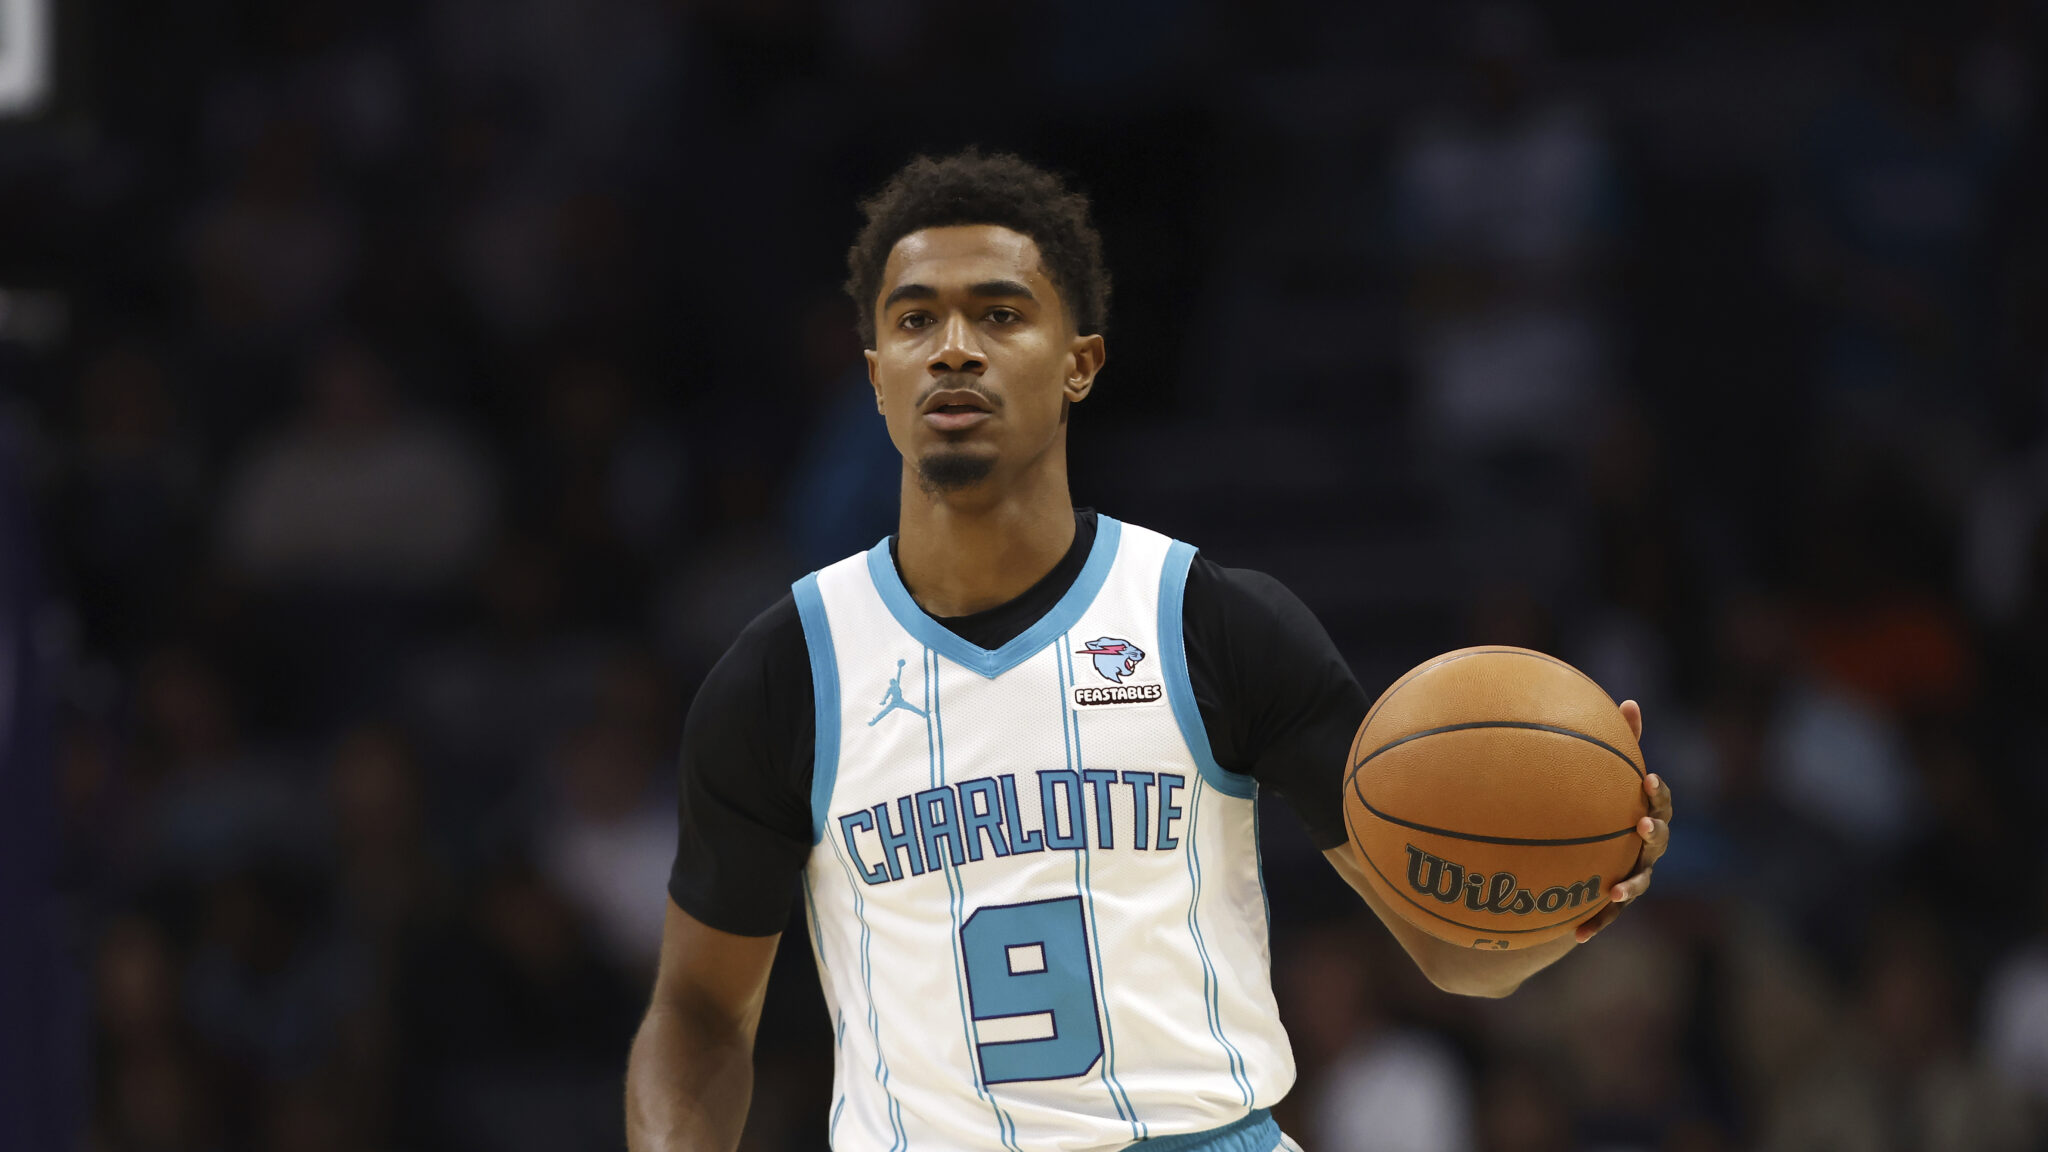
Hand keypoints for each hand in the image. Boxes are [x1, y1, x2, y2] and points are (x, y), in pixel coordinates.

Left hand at [1574, 699, 1671, 943]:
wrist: (1589, 854)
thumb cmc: (1603, 803)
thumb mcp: (1608, 774)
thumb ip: (1618, 742)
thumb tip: (1629, 702)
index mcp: (1647, 814)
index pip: (1661, 802)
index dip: (1658, 792)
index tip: (1648, 779)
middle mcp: (1647, 847)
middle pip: (1659, 842)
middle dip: (1654, 834)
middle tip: (1641, 826)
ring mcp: (1634, 874)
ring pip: (1639, 883)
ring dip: (1629, 886)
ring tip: (1615, 890)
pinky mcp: (1613, 900)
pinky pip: (1607, 915)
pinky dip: (1596, 923)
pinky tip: (1577, 934)